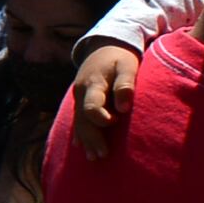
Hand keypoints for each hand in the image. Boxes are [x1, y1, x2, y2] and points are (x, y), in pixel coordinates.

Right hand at [67, 40, 140, 156]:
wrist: (105, 44)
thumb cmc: (120, 56)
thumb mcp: (127, 65)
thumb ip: (125, 85)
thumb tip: (124, 108)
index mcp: (93, 84)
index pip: (91, 107)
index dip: (101, 118)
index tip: (116, 121)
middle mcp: (81, 92)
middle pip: (83, 120)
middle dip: (92, 139)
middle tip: (103, 155)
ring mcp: (78, 97)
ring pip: (78, 122)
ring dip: (85, 141)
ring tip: (94, 158)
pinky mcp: (80, 99)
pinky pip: (77, 119)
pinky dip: (79, 134)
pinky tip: (80, 146)